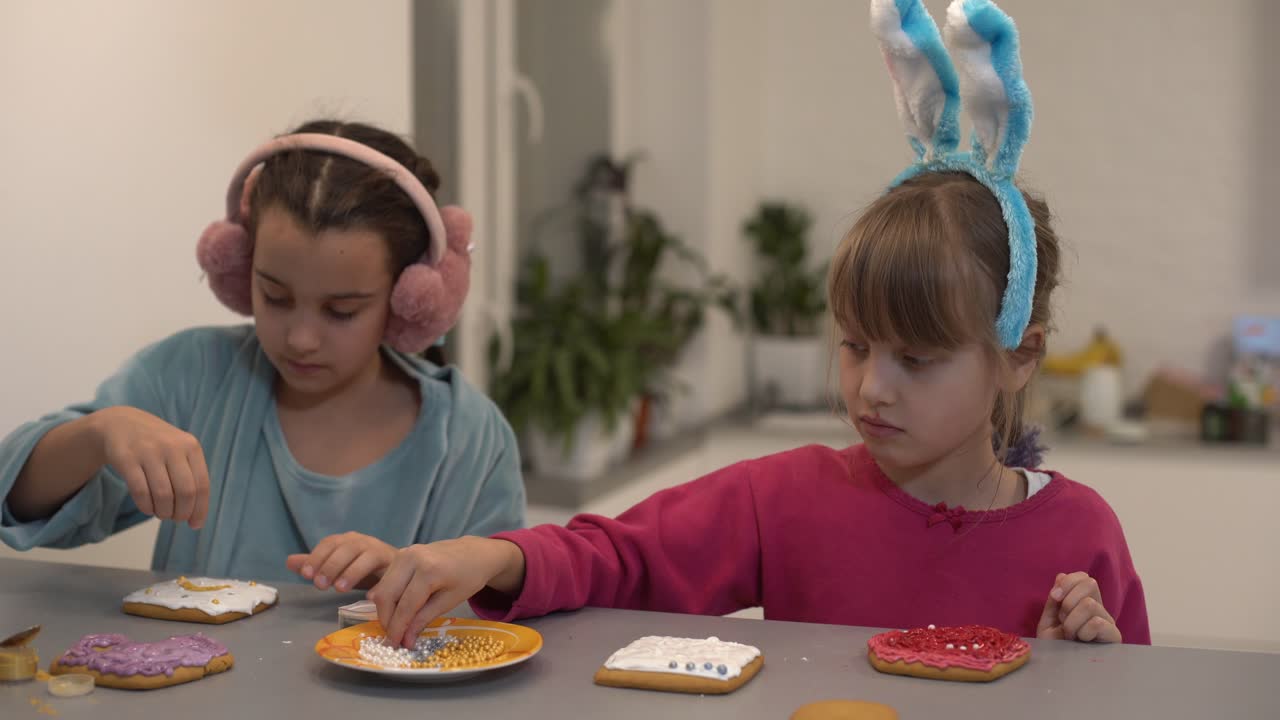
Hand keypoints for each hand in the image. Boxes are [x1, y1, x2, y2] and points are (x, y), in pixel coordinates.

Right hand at [91, 406, 209, 528]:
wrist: (120, 423)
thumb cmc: (156, 445)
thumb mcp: (179, 451)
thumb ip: (190, 478)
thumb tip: (197, 519)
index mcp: (191, 446)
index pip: (202, 485)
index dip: (200, 509)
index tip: (195, 525)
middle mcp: (172, 447)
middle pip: (185, 492)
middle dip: (181, 513)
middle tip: (175, 519)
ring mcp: (148, 451)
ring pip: (163, 494)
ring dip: (163, 512)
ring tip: (161, 513)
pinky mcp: (126, 458)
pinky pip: (140, 491)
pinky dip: (146, 507)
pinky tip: (148, 508)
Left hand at [286, 532, 395, 591]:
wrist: (400, 570)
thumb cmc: (364, 570)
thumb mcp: (337, 569)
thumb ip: (317, 565)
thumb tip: (289, 562)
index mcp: (345, 541)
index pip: (329, 543)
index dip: (317, 557)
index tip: (307, 575)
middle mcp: (360, 541)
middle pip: (344, 547)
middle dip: (330, 565)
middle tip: (319, 585)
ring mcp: (377, 548)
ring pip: (362, 554)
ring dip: (350, 571)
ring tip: (339, 588)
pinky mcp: (392, 560)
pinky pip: (381, 565)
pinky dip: (373, 577)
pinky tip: (366, 592)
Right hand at [367, 537, 524, 647]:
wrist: (475, 552)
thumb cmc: (469, 577)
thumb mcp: (450, 601)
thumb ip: (424, 619)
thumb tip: (405, 640)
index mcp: (429, 570)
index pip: (406, 605)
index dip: (398, 628)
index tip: (395, 645)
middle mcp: (412, 558)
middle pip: (386, 595)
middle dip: (387, 620)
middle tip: (394, 638)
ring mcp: (404, 553)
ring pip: (382, 587)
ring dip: (385, 610)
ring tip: (396, 626)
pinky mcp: (401, 553)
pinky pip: (387, 579)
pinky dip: (389, 597)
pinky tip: (398, 610)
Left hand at [1037, 572, 1121, 642]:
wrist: (1058, 669)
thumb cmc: (1055, 645)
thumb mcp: (1049, 619)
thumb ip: (1055, 599)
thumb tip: (1061, 575)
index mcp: (1084, 601)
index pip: (1084, 577)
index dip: (1067, 583)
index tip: (1055, 597)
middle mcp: (1099, 609)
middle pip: (1090, 583)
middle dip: (1068, 601)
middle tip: (1063, 620)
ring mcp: (1108, 622)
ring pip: (1089, 604)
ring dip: (1072, 621)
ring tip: (1070, 635)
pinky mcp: (1114, 636)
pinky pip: (1096, 622)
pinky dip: (1082, 631)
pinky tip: (1081, 642)